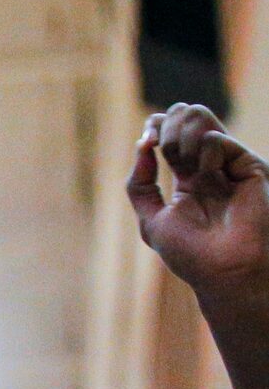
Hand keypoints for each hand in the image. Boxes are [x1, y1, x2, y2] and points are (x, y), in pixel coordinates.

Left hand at [129, 102, 268, 298]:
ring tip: (182, 161)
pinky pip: (216, 140)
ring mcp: (230, 165)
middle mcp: (210, 167)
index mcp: (188, 177)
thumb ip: (140, 184)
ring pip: (201, 118)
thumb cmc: (190, 253)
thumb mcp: (151, 218)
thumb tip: (142, 145)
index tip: (148, 138)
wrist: (224, 270)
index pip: (170, 132)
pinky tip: (206, 174)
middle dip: (167, 126)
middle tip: (164, 150)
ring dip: (181, 135)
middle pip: (185, 118)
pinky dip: (202, 153)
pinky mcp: (248, 166)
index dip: (156, 126)